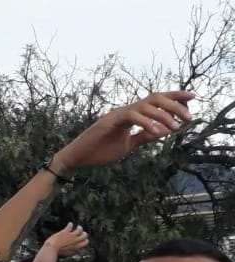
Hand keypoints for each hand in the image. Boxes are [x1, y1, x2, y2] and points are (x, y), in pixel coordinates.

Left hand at [43, 222, 88, 257]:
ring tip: (78, 227)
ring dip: (79, 228)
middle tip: (81, 232)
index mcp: (76, 248)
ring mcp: (71, 236)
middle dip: (84, 233)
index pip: (85, 243)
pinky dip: (70, 224)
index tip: (81, 239)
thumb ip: (71, 251)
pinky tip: (70, 223)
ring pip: (80, 230)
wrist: (51, 250)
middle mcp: (75, 241)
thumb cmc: (56, 253)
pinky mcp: (65, 232)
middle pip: (85, 235)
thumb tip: (72, 250)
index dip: (84, 240)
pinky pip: (70, 226)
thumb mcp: (66, 254)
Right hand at [53, 91, 193, 170]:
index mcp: (131, 114)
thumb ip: (144, 136)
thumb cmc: (100, 151)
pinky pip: (133, 117)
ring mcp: (118, 114)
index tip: (192, 97)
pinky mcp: (110, 121)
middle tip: (188, 117)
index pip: (155, 100)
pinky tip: (158, 132)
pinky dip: (148, 124)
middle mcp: (126, 110)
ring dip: (164, 115)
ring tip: (176, 127)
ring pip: (146, 106)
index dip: (174, 96)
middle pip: (155, 98)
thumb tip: (165, 130)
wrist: (78, 157)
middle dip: (175, 105)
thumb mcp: (128, 144)